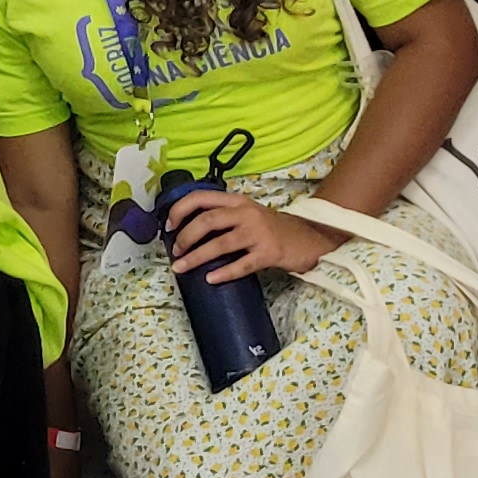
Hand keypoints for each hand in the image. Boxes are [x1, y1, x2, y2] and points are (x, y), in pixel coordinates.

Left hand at [165, 185, 334, 285]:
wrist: (309, 238)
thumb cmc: (272, 228)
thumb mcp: (247, 213)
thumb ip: (223, 216)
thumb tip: (187, 230)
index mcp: (237, 201)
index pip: (200, 197)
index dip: (180, 210)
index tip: (168, 225)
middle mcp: (246, 213)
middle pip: (206, 221)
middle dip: (185, 237)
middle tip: (175, 251)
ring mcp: (259, 232)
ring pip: (219, 243)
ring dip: (196, 257)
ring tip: (181, 267)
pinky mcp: (269, 252)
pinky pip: (242, 264)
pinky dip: (224, 272)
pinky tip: (210, 279)